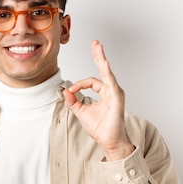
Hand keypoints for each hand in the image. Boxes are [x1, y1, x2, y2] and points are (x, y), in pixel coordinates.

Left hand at [63, 40, 135, 160]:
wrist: (108, 141)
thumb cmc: (100, 127)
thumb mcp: (80, 112)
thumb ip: (72, 101)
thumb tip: (65, 90)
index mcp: (104, 92)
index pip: (90, 81)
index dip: (78, 84)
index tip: (71, 91)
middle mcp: (111, 90)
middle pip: (103, 69)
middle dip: (98, 55)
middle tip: (95, 42)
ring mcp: (115, 93)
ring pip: (106, 73)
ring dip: (101, 59)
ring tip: (98, 47)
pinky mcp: (117, 98)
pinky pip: (111, 83)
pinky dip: (107, 73)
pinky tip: (104, 64)